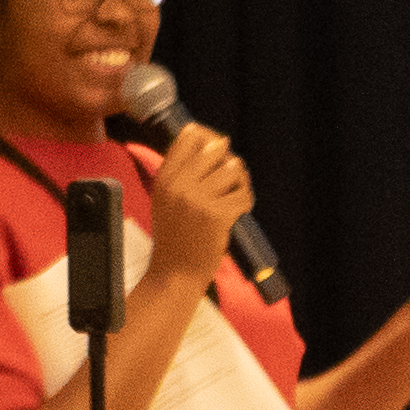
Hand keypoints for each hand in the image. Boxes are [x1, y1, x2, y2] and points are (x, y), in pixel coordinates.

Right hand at [142, 120, 252, 285]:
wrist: (175, 273)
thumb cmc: (175, 237)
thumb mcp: (167, 198)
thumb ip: (184, 170)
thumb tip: (216, 141)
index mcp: (164, 177)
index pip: (190, 136)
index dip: (209, 137)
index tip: (217, 149)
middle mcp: (178, 184)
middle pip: (216, 148)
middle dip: (229, 160)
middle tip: (232, 178)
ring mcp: (197, 199)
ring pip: (233, 169)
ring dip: (240, 181)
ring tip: (234, 195)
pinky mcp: (216, 215)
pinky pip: (243, 195)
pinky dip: (245, 202)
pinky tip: (237, 212)